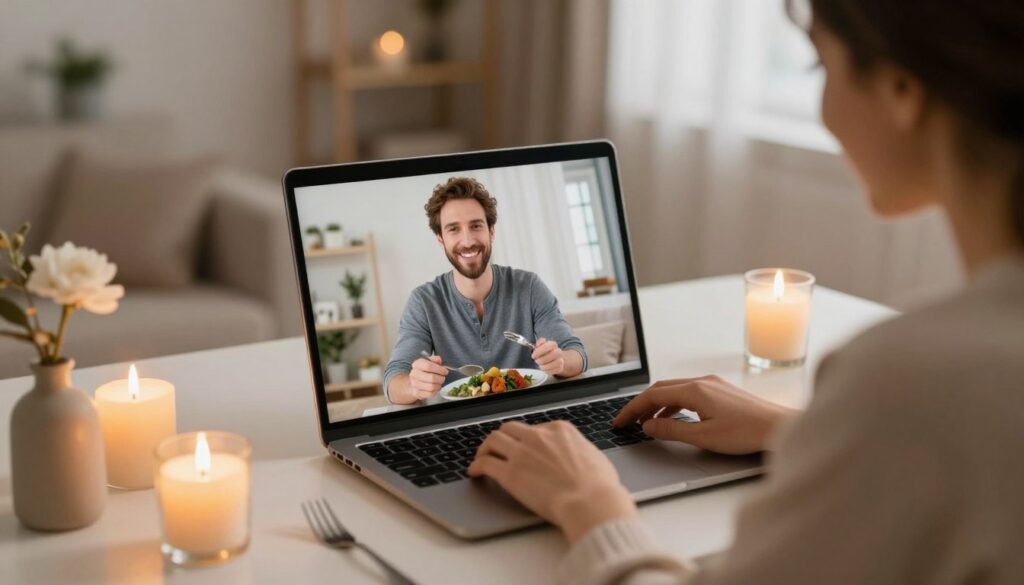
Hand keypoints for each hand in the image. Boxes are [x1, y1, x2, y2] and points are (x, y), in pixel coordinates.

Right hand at [407, 355, 446, 399]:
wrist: (414, 381)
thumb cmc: (424, 371)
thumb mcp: (429, 362)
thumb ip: (435, 359)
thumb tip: (438, 359)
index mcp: (417, 364)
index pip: (428, 366)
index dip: (439, 369)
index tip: (445, 371)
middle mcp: (414, 374)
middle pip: (431, 378)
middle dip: (441, 378)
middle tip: (443, 378)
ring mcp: (414, 384)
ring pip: (431, 387)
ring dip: (438, 385)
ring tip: (439, 383)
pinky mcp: (417, 393)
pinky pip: (430, 394)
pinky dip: (435, 391)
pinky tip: (435, 388)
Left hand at [469, 421, 635, 543]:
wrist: (590, 500)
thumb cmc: (599, 485)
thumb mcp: (594, 456)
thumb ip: (579, 451)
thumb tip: (578, 456)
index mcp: (559, 429)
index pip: (535, 428)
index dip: (526, 439)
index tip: (523, 447)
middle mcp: (537, 436)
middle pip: (510, 429)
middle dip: (502, 438)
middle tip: (497, 449)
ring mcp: (522, 453)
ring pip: (493, 440)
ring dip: (485, 448)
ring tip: (481, 458)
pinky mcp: (510, 473)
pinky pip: (485, 464)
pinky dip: (476, 466)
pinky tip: (474, 472)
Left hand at [531, 338, 564, 375]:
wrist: (552, 359)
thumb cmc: (544, 352)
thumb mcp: (540, 346)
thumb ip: (539, 343)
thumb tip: (538, 344)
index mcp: (553, 344)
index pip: (549, 345)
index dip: (540, 351)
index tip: (533, 355)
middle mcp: (558, 351)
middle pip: (553, 354)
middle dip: (542, 359)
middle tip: (537, 361)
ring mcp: (560, 360)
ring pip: (554, 363)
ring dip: (544, 366)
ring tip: (540, 365)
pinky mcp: (560, 368)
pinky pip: (553, 370)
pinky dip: (547, 370)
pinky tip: (544, 368)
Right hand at [612, 375, 796, 454]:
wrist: (779, 427)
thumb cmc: (747, 433)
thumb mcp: (703, 437)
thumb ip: (671, 430)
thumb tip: (648, 426)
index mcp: (695, 390)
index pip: (652, 395)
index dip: (632, 409)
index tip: (620, 421)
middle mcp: (702, 381)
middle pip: (661, 388)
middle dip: (641, 404)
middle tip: (627, 421)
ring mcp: (713, 384)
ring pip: (675, 390)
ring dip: (657, 405)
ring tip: (646, 423)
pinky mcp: (721, 391)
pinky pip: (688, 393)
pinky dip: (674, 404)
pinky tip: (673, 418)